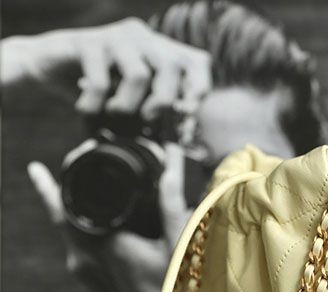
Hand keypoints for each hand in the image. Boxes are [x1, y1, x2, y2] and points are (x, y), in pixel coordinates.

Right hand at [6, 18, 210, 119]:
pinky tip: (87, 111)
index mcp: (160, 51)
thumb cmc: (99, 93)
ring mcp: (115, 37)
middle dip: (163, 102)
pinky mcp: (87, 42)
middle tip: (147, 120)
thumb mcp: (133, 105)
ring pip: (139, 74)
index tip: (189, 113)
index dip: (200, 87)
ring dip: (126, 106)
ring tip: (112, 115)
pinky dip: (95, 105)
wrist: (47, 68)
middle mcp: (143, 38)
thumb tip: (183, 138)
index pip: (197, 61)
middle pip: (172, 66)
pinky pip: (101, 81)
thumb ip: (157, 114)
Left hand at [27, 144, 191, 291]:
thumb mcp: (175, 243)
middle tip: (75, 158)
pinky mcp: (82, 272)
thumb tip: (174, 160)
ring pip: (62, 222)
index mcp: (104, 239)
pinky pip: (69, 238)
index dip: (77, 166)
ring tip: (62, 179)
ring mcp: (79, 264)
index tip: (85, 148)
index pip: (74, 191)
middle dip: (62, 179)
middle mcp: (84, 250)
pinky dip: (72, 220)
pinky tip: (83, 214)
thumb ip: (172, 200)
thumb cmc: (169, 291)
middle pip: (60, 204)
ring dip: (64, 199)